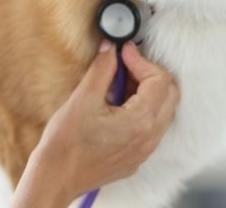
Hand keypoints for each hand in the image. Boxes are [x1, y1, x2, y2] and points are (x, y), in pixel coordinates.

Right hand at [12, 41, 178, 206]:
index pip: (159, 80)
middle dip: (149, 73)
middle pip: (169, 93)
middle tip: (124, 65)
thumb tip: (111, 48)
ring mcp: (145, 150)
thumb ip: (102, 69)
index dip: (141, 60)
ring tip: (117, 84)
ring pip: (163, 110)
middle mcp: (149, 138)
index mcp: (140, 122)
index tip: (123, 51)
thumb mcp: (83, 99)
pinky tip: (116, 104)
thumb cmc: (66, 144)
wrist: (56, 178)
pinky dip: (142, 108)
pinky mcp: (136, 156)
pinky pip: (151, 126)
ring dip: (146, 91)